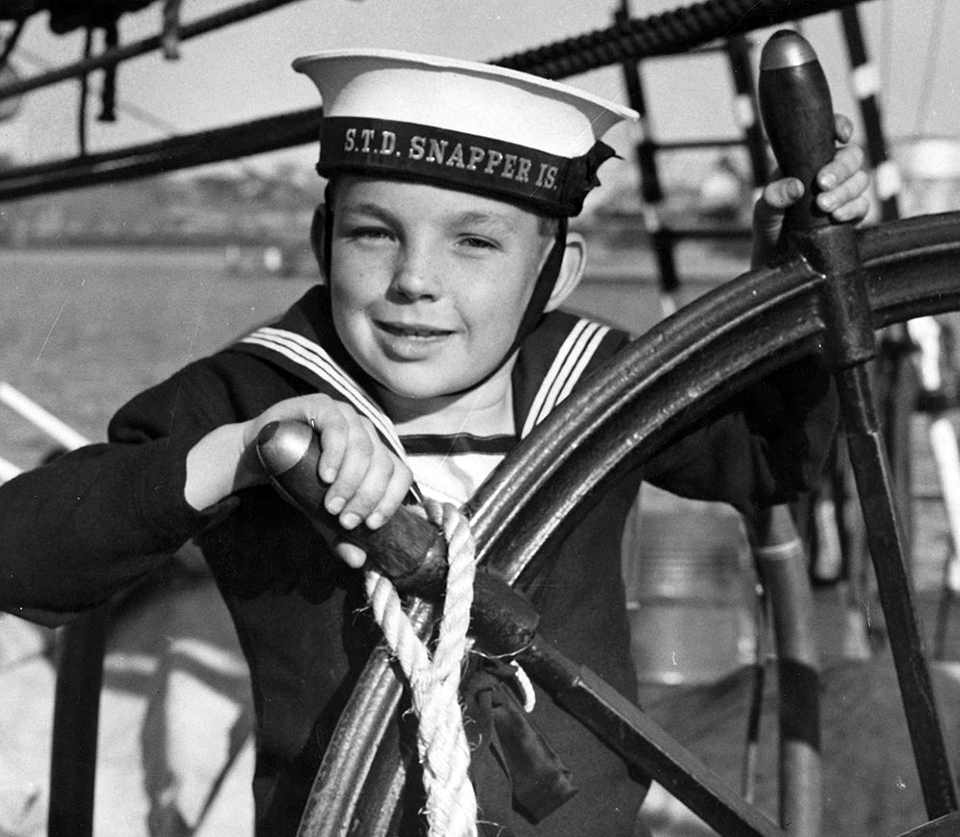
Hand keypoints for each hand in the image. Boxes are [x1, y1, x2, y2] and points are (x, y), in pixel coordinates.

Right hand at [242, 395, 412, 567]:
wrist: (257, 456)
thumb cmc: (296, 479)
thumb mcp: (320, 511)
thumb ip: (339, 533)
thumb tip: (360, 561)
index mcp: (375, 453)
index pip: (400, 474)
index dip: (392, 500)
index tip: (372, 525)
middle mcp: (366, 432)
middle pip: (382, 464)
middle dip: (366, 497)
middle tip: (344, 519)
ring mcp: (346, 415)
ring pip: (364, 446)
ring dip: (351, 480)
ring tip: (331, 503)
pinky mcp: (321, 405)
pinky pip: (337, 427)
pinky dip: (335, 453)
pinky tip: (325, 475)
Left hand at [751, 114, 870, 266]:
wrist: (776, 262)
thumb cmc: (768, 230)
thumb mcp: (763, 212)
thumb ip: (773, 198)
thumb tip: (796, 186)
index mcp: (806, 162)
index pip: (828, 135)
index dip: (840, 126)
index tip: (841, 135)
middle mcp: (826, 174)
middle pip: (851, 156)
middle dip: (842, 167)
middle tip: (822, 183)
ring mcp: (841, 194)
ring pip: (860, 179)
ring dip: (846, 190)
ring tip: (824, 205)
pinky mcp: (849, 216)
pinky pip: (863, 205)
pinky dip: (853, 208)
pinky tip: (837, 216)